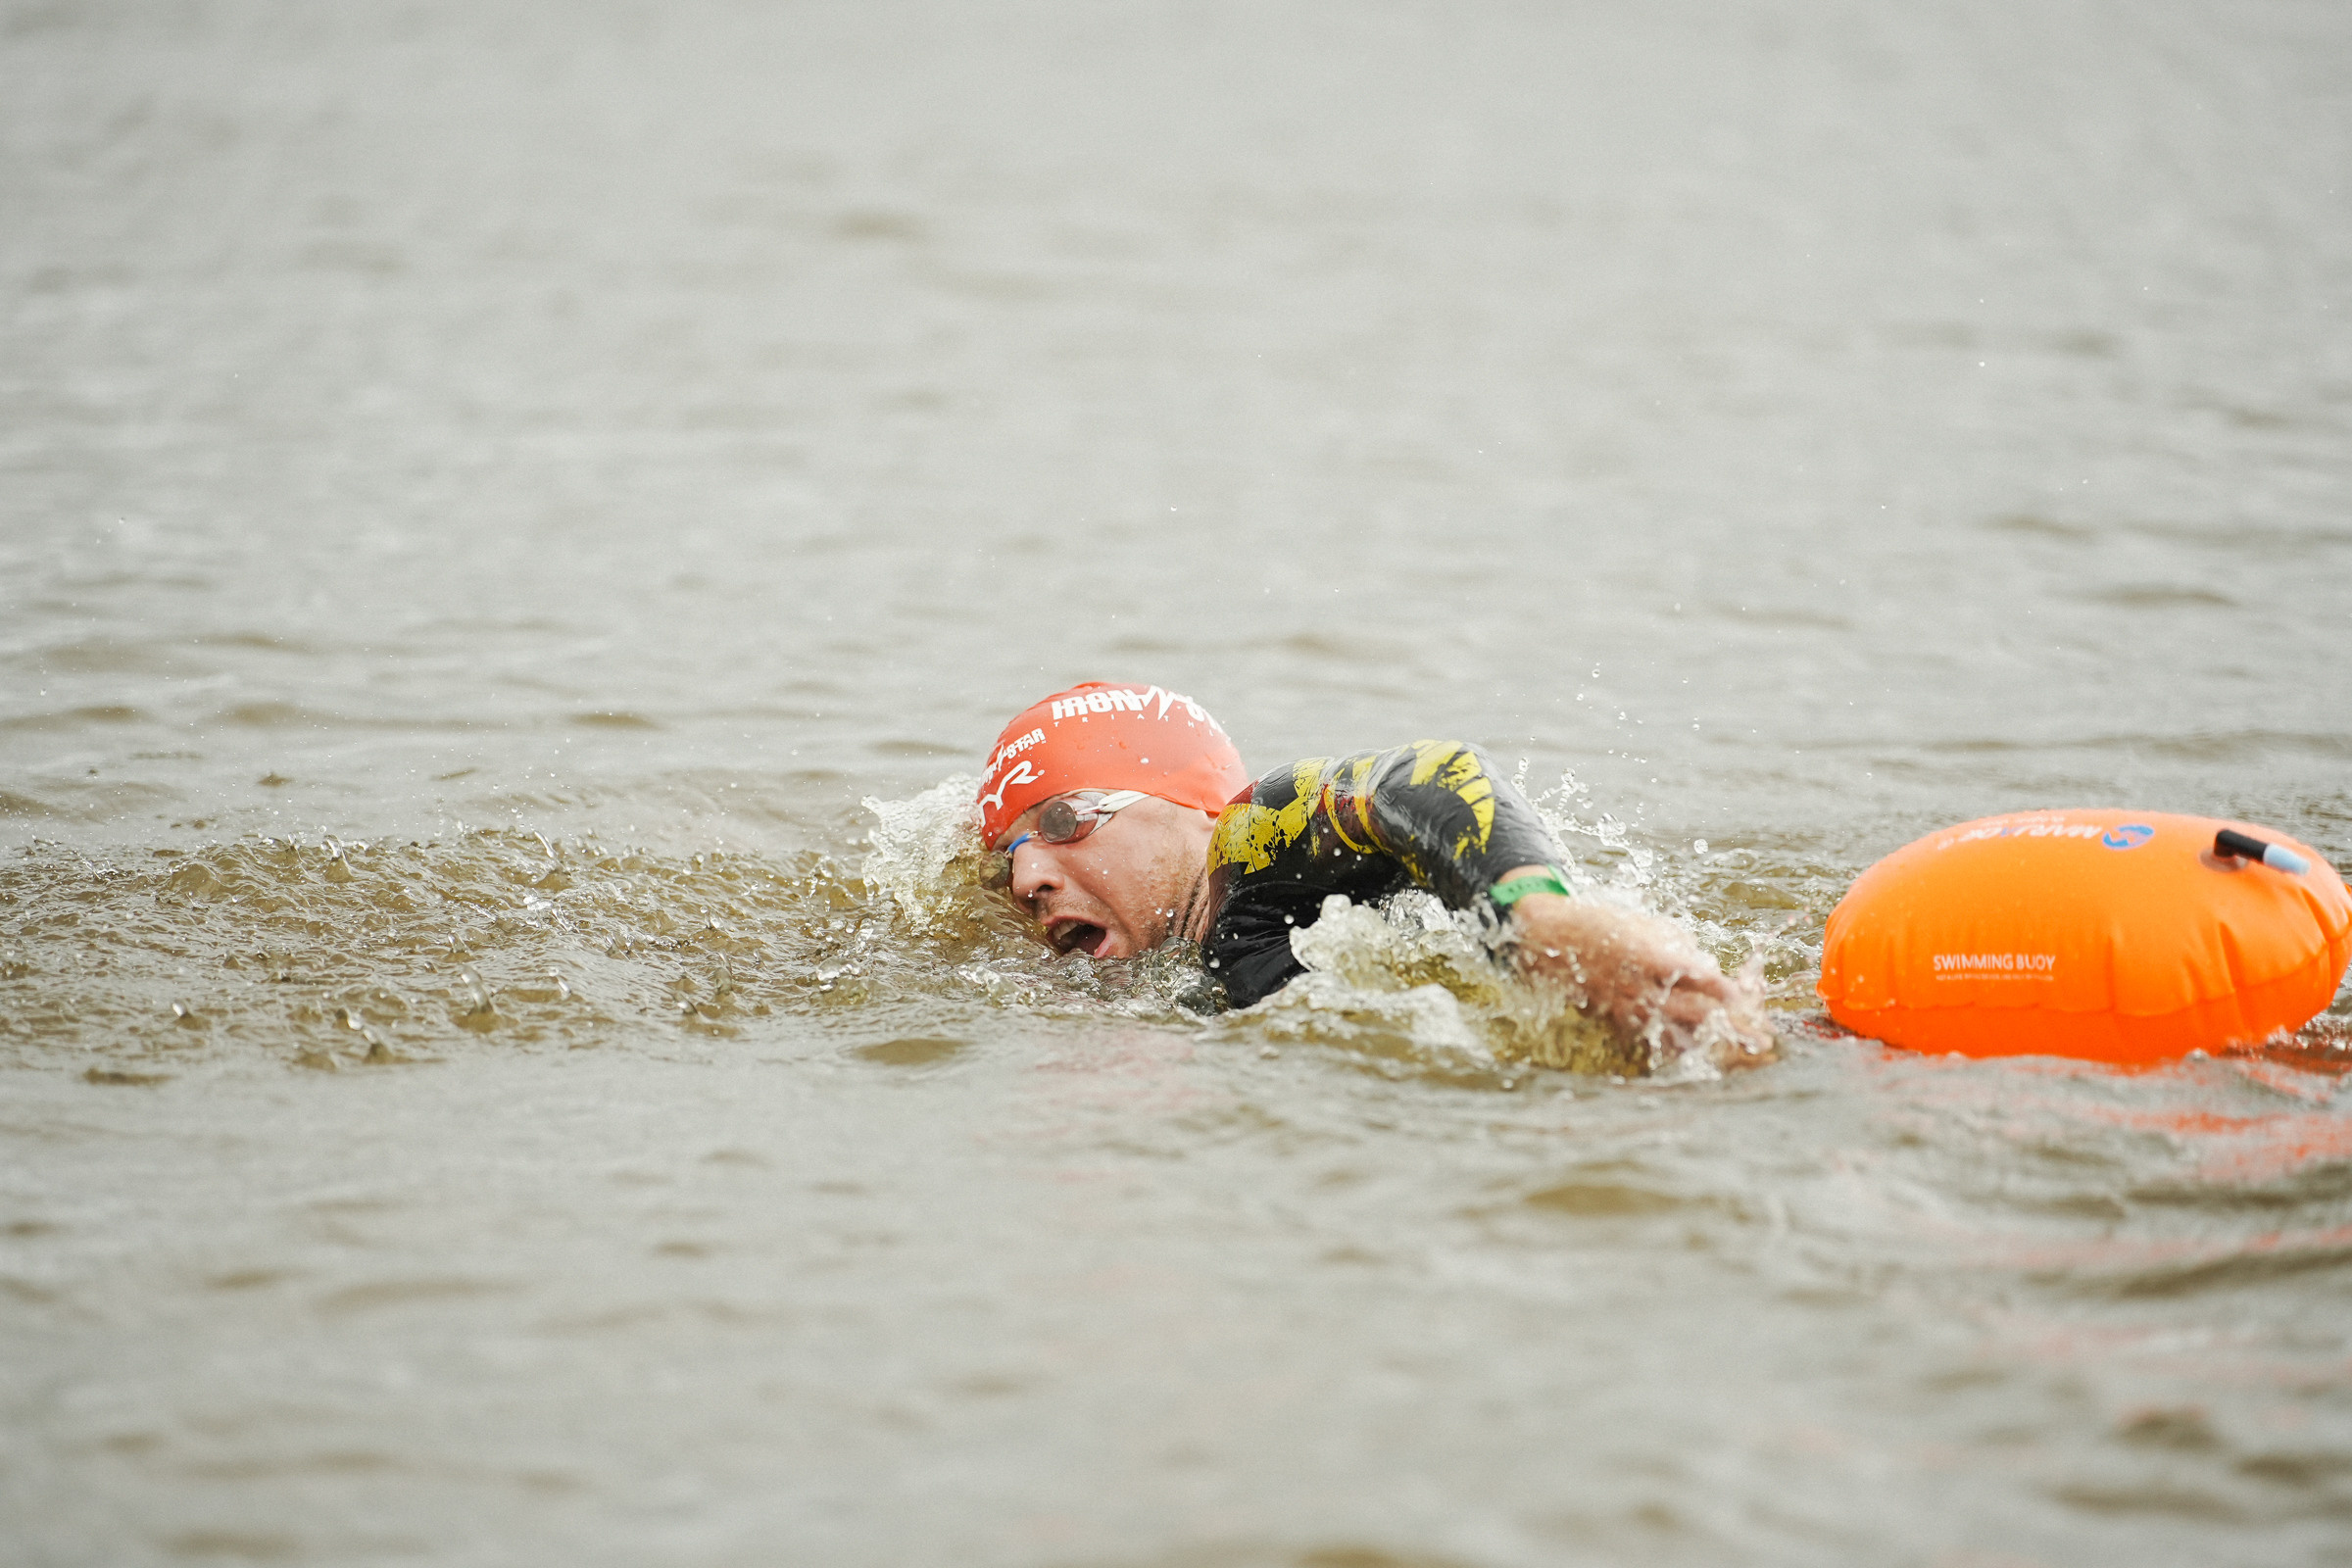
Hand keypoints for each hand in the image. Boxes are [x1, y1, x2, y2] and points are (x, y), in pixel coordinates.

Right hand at [1501, 887, 1775, 1071]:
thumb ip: (1683, 949)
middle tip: (1761, 1043)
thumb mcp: (1650, 926)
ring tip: (1734, 1058)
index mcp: (1653, 959)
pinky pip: (1650, 1041)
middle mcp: (1643, 989)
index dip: (1725, 990)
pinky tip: (1692, 1056)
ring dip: (1708, 1047)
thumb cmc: (1606, 924)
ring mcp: (1629, 1009)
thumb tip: (1709, 970)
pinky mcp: (1616, 1021)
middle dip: (1731, 1030)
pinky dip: (1673, 1050)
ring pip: (1675, 1037)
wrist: (1553, 939)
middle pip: (1696, 1015)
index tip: (1747, 1000)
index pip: (1699, 979)